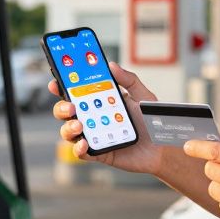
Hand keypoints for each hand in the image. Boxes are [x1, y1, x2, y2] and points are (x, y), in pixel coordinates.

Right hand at [50, 62, 164, 175]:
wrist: (163, 147)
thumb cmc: (151, 121)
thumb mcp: (143, 96)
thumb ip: (129, 80)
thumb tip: (111, 65)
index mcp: (99, 102)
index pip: (76, 92)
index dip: (62, 86)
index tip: (56, 82)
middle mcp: (92, 118)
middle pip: (66, 111)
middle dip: (62, 107)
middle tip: (70, 106)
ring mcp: (94, 136)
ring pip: (69, 132)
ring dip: (68, 127)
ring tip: (79, 125)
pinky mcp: (99, 153)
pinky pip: (82, 153)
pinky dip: (79, 149)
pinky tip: (84, 143)